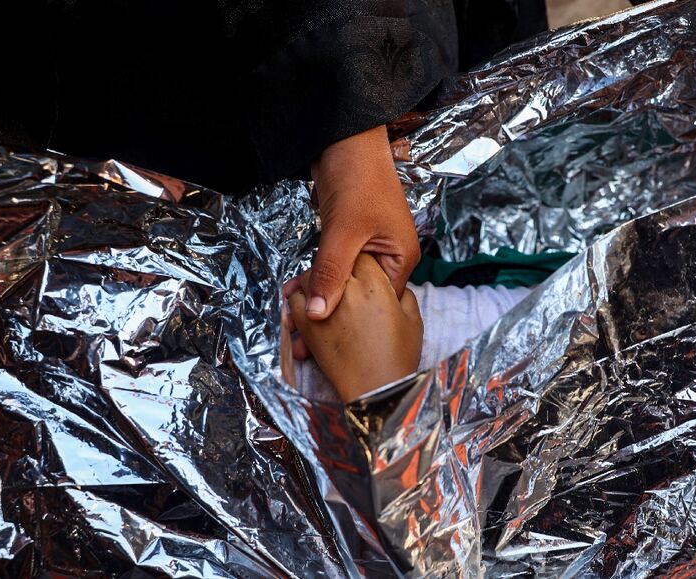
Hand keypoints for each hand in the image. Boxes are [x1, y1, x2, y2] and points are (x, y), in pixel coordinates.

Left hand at [287, 254, 422, 402]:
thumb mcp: (413, 319)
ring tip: (325, 292)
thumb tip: (392, 285)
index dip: (361, 261)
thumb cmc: (398, 355)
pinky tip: (309, 306)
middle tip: (341, 280)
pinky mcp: (307, 324)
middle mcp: (346, 291)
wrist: (375, 388)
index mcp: (375, 284)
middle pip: (331, 264)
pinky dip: (298, 298)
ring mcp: (323, 306)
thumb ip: (403, 293)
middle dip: (335, 268)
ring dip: (314, 281)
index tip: (361, 270)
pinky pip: (293, 300)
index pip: (361, 257)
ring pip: (308, 278)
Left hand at [288, 125, 419, 328]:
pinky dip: (315, 279)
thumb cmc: (357, 178)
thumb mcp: (344, 231)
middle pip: (359, 296)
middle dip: (330, 314)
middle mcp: (388, 256)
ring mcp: (368, 247)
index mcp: (400, 258)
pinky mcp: (348, 239)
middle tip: (304, 343)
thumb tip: (319, 314)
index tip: (323, 344)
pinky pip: (333, 267)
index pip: (378, 303)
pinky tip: (294, 293)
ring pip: (343, 282)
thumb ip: (331, 273)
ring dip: (319, 296)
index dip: (350, 322)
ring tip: (294, 325)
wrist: (343, 139)